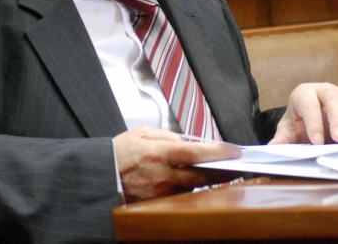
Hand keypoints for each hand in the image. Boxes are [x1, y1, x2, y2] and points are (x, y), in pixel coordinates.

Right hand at [113, 126, 241, 202]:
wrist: (100, 177)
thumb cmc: (119, 153)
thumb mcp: (142, 133)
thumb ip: (167, 136)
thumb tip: (189, 142)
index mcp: (160, 153)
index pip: (197, 153)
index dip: (219, 152)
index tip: (236, 151)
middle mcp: (164, 176)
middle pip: (203, 175)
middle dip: (223, 170)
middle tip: (237, 166)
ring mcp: (163, 193)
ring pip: (195, 187)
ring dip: (208, 180)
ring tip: (220, 172)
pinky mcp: (160, 204)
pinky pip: (182, 196)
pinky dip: (192, 188)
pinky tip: (198, 183)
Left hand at [268, 83, 337, 144]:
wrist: (311, 116)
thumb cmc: (299, 121)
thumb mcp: (288, 129)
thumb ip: (282, 137)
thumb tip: (273, 147)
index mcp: (304, 93)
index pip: (309, 103)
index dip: (313, 122)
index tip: (316, 141)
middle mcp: (325, 90)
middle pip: (334, 100)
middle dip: (337, 119)